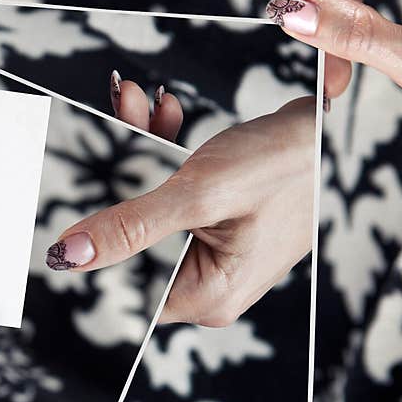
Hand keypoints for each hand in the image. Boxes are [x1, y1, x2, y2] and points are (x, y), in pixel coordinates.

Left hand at [46, 73, 313, 326]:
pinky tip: (160, 116)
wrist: (331, 127)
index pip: (128, 291)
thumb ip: (132, 227)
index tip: (71, 203)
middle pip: (138, 247)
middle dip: (118, 189)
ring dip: (139, 161)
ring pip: (152, 215)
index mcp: (208, 295)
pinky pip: (175, 200)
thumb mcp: (199, 195)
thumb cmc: (285, 163)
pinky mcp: (221, 227)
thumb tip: (71, 255)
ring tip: (136, 106)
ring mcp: (218, 255)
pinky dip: (163, 158)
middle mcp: (212, 284)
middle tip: (110, 132)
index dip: (98, 251)